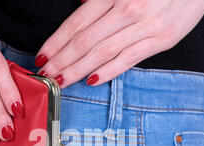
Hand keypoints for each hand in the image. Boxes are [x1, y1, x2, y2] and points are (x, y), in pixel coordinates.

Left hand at [35, 0, 203, 87]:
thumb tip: (81, 3)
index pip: (76, 23)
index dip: (56, 42)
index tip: (42, 56)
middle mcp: (126, 9)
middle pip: (85, 41)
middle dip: (61, 60)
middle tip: (45, 75)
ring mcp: (144, 26)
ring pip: (103, 53)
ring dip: (78, 69)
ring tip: (61, 81)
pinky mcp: (161, 40)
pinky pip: (129, 59)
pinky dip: (109, 71)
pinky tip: (93, 80)